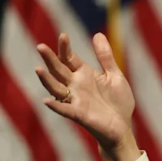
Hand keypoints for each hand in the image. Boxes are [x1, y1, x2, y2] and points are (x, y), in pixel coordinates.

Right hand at [35, 33, 139, 160]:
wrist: (123, 126)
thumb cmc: (118, 102)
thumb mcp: (115, 75)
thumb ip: (105, 57)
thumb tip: (97, 34)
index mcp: (84, 74)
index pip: (69, 58)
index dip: (65, 48)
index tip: (63, 35)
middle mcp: (76, 86)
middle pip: (59, 70)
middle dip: (50, 59)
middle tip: (40, 46)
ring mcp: (75, 100)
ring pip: (56, 88)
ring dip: (47, 80)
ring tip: (38, 69)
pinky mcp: (79, 114)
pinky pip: (64, 110)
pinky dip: (56, 106)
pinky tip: (47, 100)